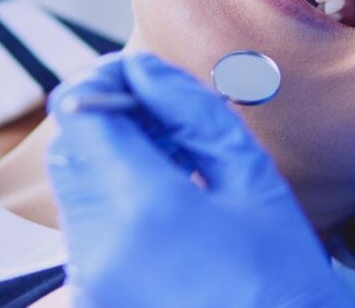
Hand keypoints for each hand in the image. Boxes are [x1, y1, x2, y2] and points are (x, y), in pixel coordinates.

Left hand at [46, 52, 354, 307]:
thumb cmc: (284, 278)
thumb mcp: (252, 179)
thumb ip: (190, 111)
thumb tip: (142, 68)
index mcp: (140, 204)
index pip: (78, 111)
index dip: (103, 79)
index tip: (139, 77)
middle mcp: (97, 245)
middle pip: (70, 148)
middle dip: (109, 121)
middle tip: (168, 122)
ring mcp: (88, 281)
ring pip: (76, 188)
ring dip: (113, 163)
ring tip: (179, 170)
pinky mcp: (92, 301)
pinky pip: (86, 231)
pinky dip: (114, 205)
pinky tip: (169, 212)